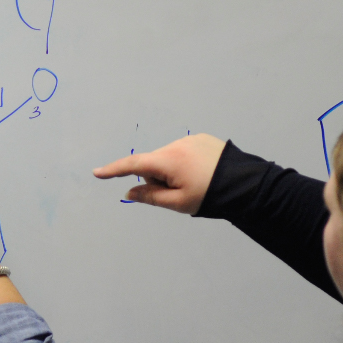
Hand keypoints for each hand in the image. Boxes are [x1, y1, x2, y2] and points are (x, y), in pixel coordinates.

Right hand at [93, 133, 225, 214]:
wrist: (245, 185)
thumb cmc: (210, 196)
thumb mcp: (178, 203)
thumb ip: (150, 197)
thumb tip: (129, 193)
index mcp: (169, 161)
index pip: (134, 166)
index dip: (114, 170)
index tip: (97, 172)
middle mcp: (176, 145)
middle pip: (153, 164)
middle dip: (158, 178)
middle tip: (178, 193)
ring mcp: (190, 140)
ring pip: (168, 159)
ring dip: (172, 171)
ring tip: (195, 184)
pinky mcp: (202, 139)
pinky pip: (183, 153)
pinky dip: (185, 164)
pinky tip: (202, 174)